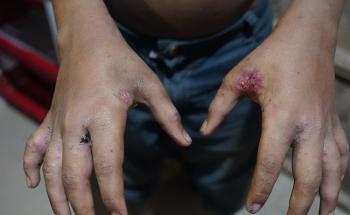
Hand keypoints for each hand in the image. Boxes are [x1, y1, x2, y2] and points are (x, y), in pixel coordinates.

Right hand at [23, 37, 191, 213]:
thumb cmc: (120, 62)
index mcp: (104, 116)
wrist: (88, 41)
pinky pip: (34, 146)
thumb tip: (186, 141)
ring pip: (51, 166)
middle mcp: (77, 123)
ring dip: (56, 195)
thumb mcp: (150, 84)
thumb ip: (168, 115)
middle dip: (83, 204)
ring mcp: (59, 121)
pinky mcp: (50, 117)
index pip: (108, 166)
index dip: (114, 195)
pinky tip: (34, 183)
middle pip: (76, 173)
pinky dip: (30, 166)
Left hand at [201, 26, 348, 214]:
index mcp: (281, 116)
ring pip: (333, 169)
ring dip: (328, 195)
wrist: (308, 36)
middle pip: (308, 176)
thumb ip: (220, 107)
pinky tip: (334, 184)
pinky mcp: (334, 118)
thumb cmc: (271, 55)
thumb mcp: (238, 78)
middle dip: (299, 203)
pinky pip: (342, 152)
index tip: (252, 207)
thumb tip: (205, 132)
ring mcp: (326, 122)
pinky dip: (340, 173)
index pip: (269, 164)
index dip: (260, 189)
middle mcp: (308, 125)